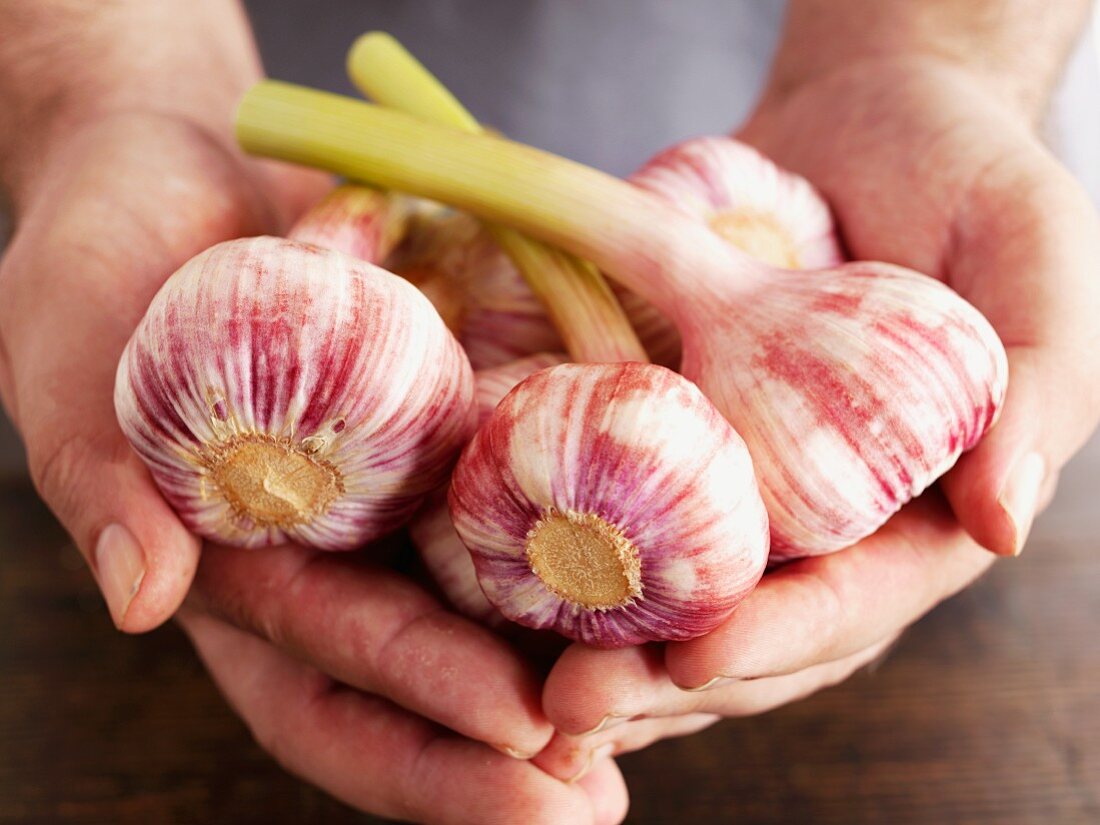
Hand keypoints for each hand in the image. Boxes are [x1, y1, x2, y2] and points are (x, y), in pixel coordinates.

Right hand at [0, 111, 628, 821]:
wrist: (178, 167)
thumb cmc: (98, 270)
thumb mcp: (71, 371)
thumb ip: (102, 483)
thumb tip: (142, 599)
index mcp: (241, 583)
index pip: (326, 687)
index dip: (413, 729)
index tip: (518, 738)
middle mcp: (335, 558)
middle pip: (426, 680)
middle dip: (508, 745)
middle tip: (604, 791)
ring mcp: (398, 495)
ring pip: (489, 601)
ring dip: (570, 657)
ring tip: (663, 702)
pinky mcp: (448, 420)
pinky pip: (518, 486)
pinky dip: (585, 523)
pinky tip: (664, 562)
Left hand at [536, 56, 1099, 775]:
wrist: (870, 127)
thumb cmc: (972, 189)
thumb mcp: (1039, 270)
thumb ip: (1039, 396)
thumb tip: (1002, 523)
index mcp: (914, 516)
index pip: (848, 605)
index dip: (775, 640)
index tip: (694, 661)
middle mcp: (820, 525)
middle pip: (741, 630)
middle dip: (656, 677)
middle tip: (566, 705)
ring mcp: (739, 487)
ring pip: (666, 595)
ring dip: (592, 643)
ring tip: (515, 679)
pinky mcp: (674, 436)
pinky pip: (615, 506)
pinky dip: (558, 550)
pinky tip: (494, 587)